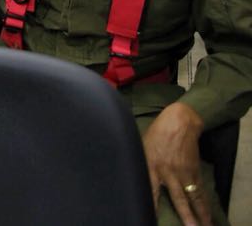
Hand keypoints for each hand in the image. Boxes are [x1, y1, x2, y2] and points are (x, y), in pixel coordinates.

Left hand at [142, 102, 209, 225]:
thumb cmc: (156, 134)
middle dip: (184, 215)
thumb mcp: (141, 147)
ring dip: (199, 214)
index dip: (150, 203)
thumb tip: (131, 173)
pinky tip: (206, 215)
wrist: (179, 122)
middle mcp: (168, 172)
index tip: (149, 216)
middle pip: (178, 198)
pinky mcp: (194, 171)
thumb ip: (141, 163)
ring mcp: (183, 172)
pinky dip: (203, 203)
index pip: (149, 189)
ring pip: (192, 197)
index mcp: (151, 165)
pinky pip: (199, 190)